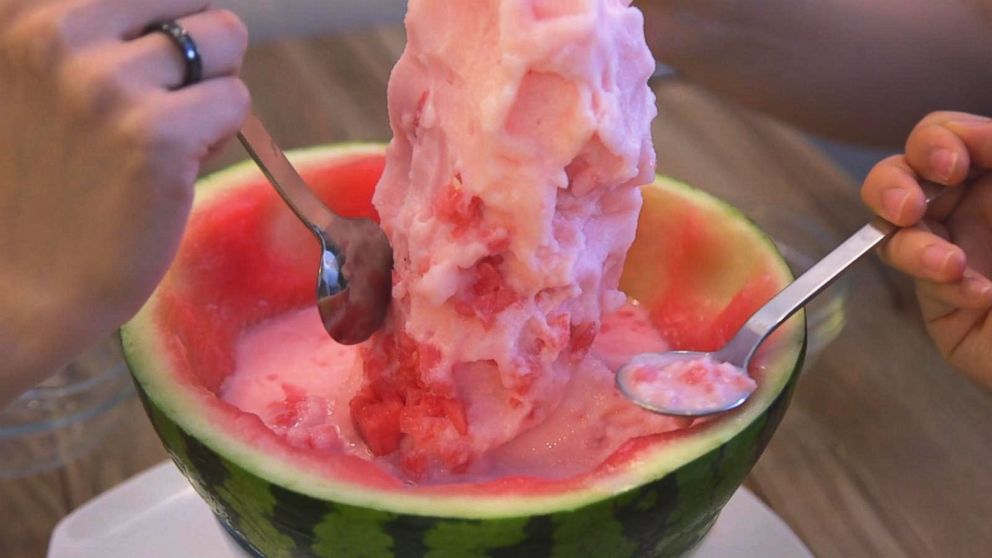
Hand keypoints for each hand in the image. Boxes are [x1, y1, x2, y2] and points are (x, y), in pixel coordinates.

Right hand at [0, 0, 249, 401]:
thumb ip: (92, 29)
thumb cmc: (43, 179)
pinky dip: (223, 134)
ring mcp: (106, 83)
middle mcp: (57, 31)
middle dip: (196, 52)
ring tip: (164, 137)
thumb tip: (187, 11)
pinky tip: (175, 168)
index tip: (138, 66)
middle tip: (156, 108)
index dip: (158, 26)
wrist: (22, 285)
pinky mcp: (156, 135)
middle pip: (195, 0)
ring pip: (226, 40)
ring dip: (212, 91)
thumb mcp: (34, 75)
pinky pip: (237, 100)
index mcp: (24, 10)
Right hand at [862, 111, 991, 389]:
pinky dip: (944, 285)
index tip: (957, 162)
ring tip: (948, 266)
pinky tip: (980, 296)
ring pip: (894, 228)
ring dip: (912, 244)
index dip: (940, 139)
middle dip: (895, 182)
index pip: (952, 136)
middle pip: (904, 172)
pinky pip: (919, 280)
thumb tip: (981, 134)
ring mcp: (955, 250)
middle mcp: (976, 206)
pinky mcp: (942, 299)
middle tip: (908, 206)